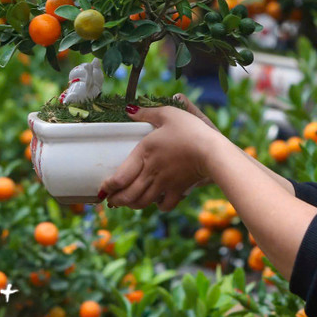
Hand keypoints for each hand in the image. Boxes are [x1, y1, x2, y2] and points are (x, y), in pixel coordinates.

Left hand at [98, 96, 219, 211]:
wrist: (212, 153)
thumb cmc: (190, 131)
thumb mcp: (168, 114)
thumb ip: (148, 112)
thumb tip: (129, 110)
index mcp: (144, 153)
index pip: (119, 178)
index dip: (108, 186)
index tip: (104, 188)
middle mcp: (150, 173)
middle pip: (127, 195)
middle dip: (116, 200)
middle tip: (111, 200)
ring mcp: (164, 184)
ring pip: (142, 202)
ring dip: (132, 205)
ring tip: (127, 203)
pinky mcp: (178, 191)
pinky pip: (164, 205)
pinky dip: (158, 206)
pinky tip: (157, 201)